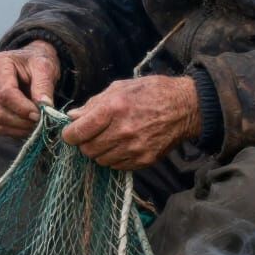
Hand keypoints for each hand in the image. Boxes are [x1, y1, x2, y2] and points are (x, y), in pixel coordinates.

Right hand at [0, 40, 60, 137]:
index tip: (40, 114)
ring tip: (38, 124)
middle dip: (21, 121)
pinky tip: (29, 125)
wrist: (32, 61)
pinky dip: (15, 130)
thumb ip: (44, 86)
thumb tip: (45, 108)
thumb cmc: (38, 61)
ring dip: (19, 128)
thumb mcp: (45, 67)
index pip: (5, 93)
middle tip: (42, 122)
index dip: (23, 108)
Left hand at [61, 74, 201, 170]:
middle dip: (84, 143)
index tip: (71, 133)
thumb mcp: (120, 88)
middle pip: (87, 149)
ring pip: (100, 160)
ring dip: (99, 151)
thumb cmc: (151, 92)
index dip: (69, 134)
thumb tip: (73, 116)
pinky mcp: (144, 160)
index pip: (78, 132)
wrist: (185, 106)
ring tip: (108, 139)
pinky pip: (117, 166)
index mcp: (113, 109)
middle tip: (91, 135)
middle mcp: (122, 131)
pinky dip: (114, 158)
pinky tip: (121, 146)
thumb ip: (94, 103)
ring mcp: (134, 148)